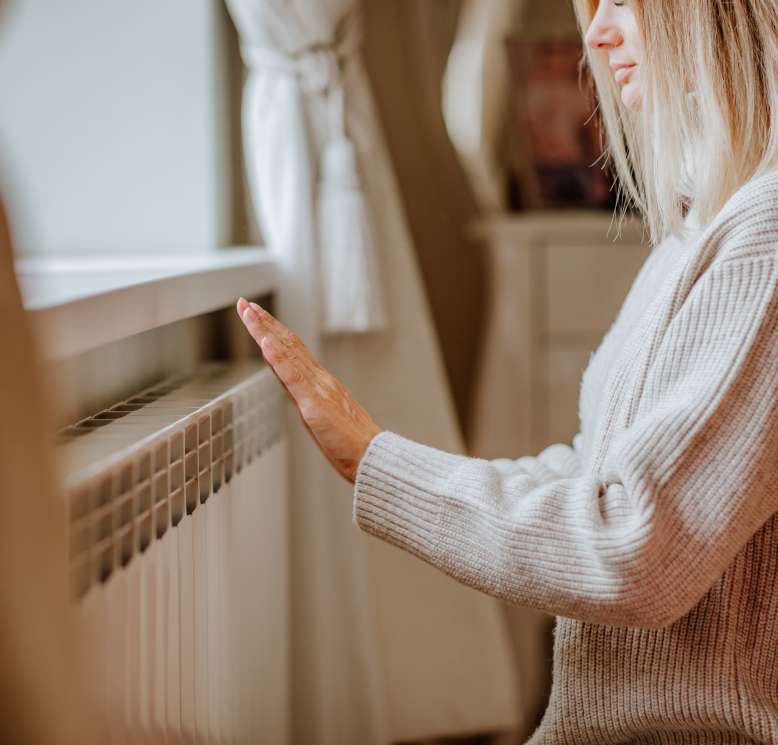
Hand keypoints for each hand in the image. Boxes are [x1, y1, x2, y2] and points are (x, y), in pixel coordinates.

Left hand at [236, 298, 381, 482]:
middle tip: (246, 304)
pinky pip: (293, 377)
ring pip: (288, 353)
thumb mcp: (326, 417)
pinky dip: (278, 358)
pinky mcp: (315, 405)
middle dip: (264, 323)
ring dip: (266, 332)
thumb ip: (311, 401)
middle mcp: (320, 380)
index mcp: (321, 383)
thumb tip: (297, 393)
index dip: (274, 331)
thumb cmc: (352, 444)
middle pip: (288, 344)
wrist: (372, 457)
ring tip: (250, 313)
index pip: (293, 350)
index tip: (258, 316)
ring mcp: (317, 390)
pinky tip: (266, 343)